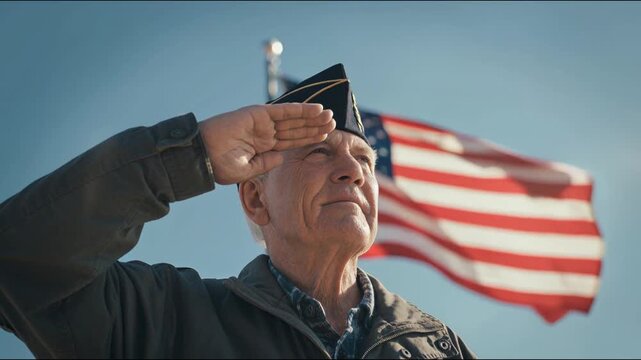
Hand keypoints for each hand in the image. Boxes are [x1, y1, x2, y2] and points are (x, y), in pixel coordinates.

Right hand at [198, 103, 334, 184]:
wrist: (203, 155)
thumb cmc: (219, 165)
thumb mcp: (247, 171)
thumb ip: (265, 164)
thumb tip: (282, 158)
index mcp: (263, 147)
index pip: (291, 142)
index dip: (309, 139)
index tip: (326, 137)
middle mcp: (265, 133)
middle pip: (296, 129)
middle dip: (315, 126)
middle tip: (334, 124)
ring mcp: (262, 123)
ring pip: (293, 119)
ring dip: (312, 117)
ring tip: (330, 116)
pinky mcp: (258, 114)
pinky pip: (283, 110)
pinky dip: (300, 109)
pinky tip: (316, 109)